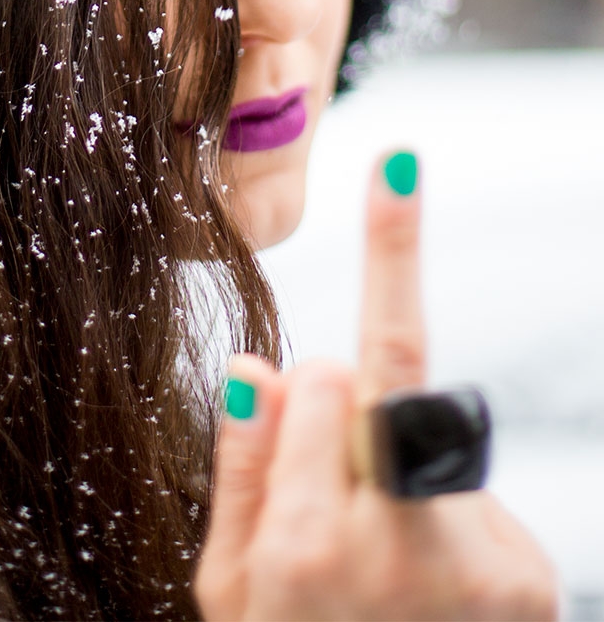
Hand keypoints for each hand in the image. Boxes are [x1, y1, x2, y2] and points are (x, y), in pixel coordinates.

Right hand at [194, 153, 558, 620]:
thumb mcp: (222, 598)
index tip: (398, 168)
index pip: (325, 374)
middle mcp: (387, 544)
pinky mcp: (524, 575)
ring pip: (422, 436)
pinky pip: (469, 496)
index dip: (311, 382)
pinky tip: (424, 597)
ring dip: (393, 474)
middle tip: (337, 466)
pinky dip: (441, 522)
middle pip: (378, 382)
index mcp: (297, 545)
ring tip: (378, 576)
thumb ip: (237, 473)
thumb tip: (262, 365)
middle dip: (347, 409)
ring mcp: (468, 563)